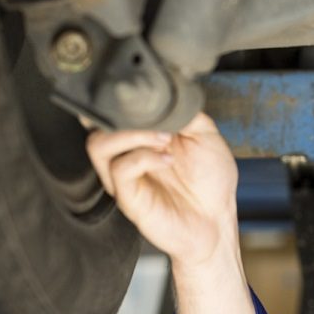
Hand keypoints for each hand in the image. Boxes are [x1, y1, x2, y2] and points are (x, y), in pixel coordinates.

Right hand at [84, 112, 239, 266]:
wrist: (218, 218)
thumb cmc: (210, 179)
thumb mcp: (205, 132)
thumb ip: (183, 112)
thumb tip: (162, 95)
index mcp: (139, 138)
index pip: (111, 111)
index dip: (123, 100)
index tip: (149, 97)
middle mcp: (126, 155)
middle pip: (96, 124)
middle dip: (127, 116)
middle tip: (162, 124)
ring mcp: (123, 178)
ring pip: (98, 145)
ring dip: (132, 135)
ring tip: (165, 140)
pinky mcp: (128, 198)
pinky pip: (120, 170)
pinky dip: (144, 158)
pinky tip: (168, 160)